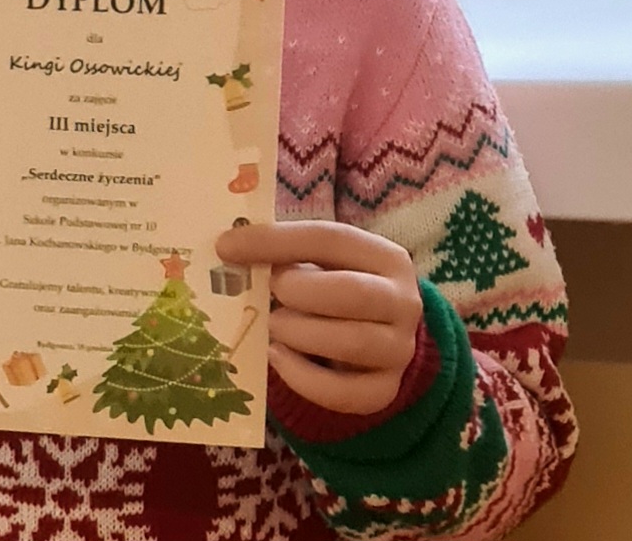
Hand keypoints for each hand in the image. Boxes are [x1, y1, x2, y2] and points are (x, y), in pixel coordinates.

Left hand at [215, 220, 422, 416]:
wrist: (378, 336)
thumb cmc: (337, 288)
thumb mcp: (321, 261)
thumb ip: (285, 252)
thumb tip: (229, 248)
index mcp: (386, 257)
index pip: (331, 239)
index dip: (276, 241)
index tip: (227, 247)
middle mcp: (403, 302)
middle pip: (353, 293)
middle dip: (299, 292)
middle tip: (269, 293)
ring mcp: (398, 349)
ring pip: (353, 342)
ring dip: (299, 333)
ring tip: (273, 327)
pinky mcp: (385, 390)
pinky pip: (346, 393)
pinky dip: (303, 378)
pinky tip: (278, 358)